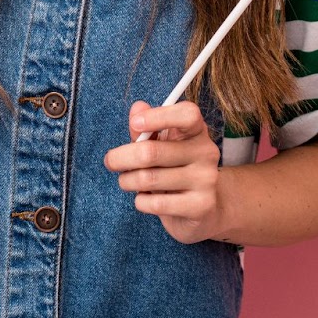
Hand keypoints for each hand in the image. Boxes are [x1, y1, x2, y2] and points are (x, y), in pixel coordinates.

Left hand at [103, 99, 230, 244]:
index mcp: (196, 131)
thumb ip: (146, 128)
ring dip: (127, 181)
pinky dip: (141, 202)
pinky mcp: (201, 206)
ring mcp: (206, 180)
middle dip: (121, 158)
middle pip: (151, 152)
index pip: (187, 114)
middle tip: (110, 162)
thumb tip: (137, 108)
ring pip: (148, 179)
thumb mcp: (160, 144)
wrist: (201, 208)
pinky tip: (145, 199)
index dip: (158, 116)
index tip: (135, 124)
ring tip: (127, 181)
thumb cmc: (174, 168)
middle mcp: (206, 152)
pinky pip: (155, 203)